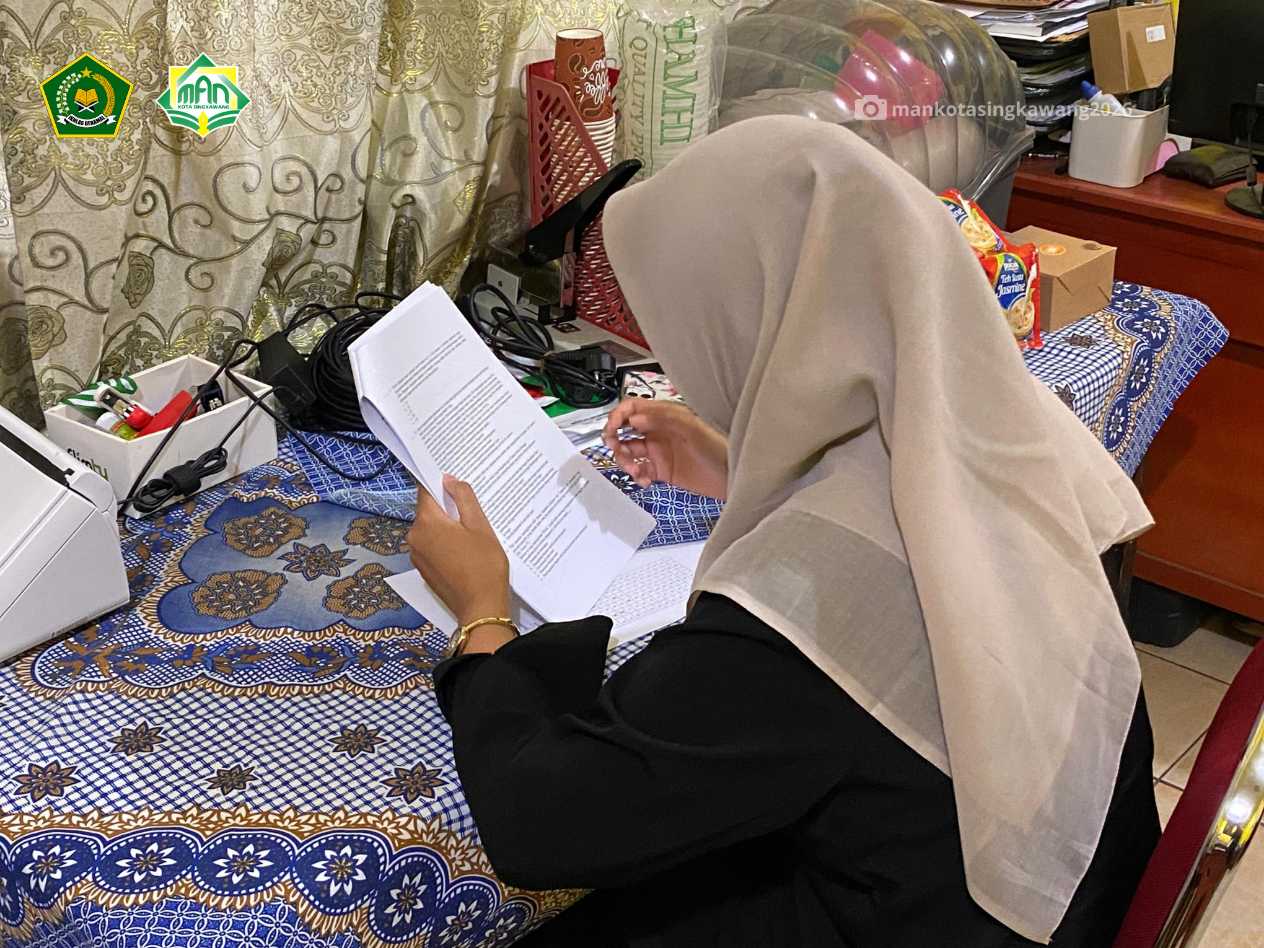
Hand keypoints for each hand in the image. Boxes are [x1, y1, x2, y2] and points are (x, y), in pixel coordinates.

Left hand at [408, 474, 511, 633]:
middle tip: (472, 515)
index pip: (426, 492)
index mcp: (426, 523)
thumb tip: (448, 480)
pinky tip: (465, 552)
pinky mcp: (423, 570)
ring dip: (447, 528)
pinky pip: (432, 547)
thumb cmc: (484, 565)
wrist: (481, 607)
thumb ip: (463, 498)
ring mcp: (417, 556)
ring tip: (472, 536)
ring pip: (431, 530)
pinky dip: (445, 544)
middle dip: (448, 510)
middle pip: (429, 512)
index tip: (456, 487)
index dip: (441, 486)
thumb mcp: (480, 525)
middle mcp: (415, 537)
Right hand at [601, 399, 728, 498]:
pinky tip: (644, 480)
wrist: (736, 477)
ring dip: (624, 460)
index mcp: (666, 416)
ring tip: (634, 469)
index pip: (634, 408)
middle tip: (616, 448)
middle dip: (615, 439)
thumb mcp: (695, 427)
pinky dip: (636, 476)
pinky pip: (640, 471)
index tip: (611, 429)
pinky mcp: (663, 471)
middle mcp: (661, 431)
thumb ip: (665, 418)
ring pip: (629, 452)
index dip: (618, 416)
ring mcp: (661, 452)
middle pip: (626, 430)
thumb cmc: (723, 447)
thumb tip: (636, 418)